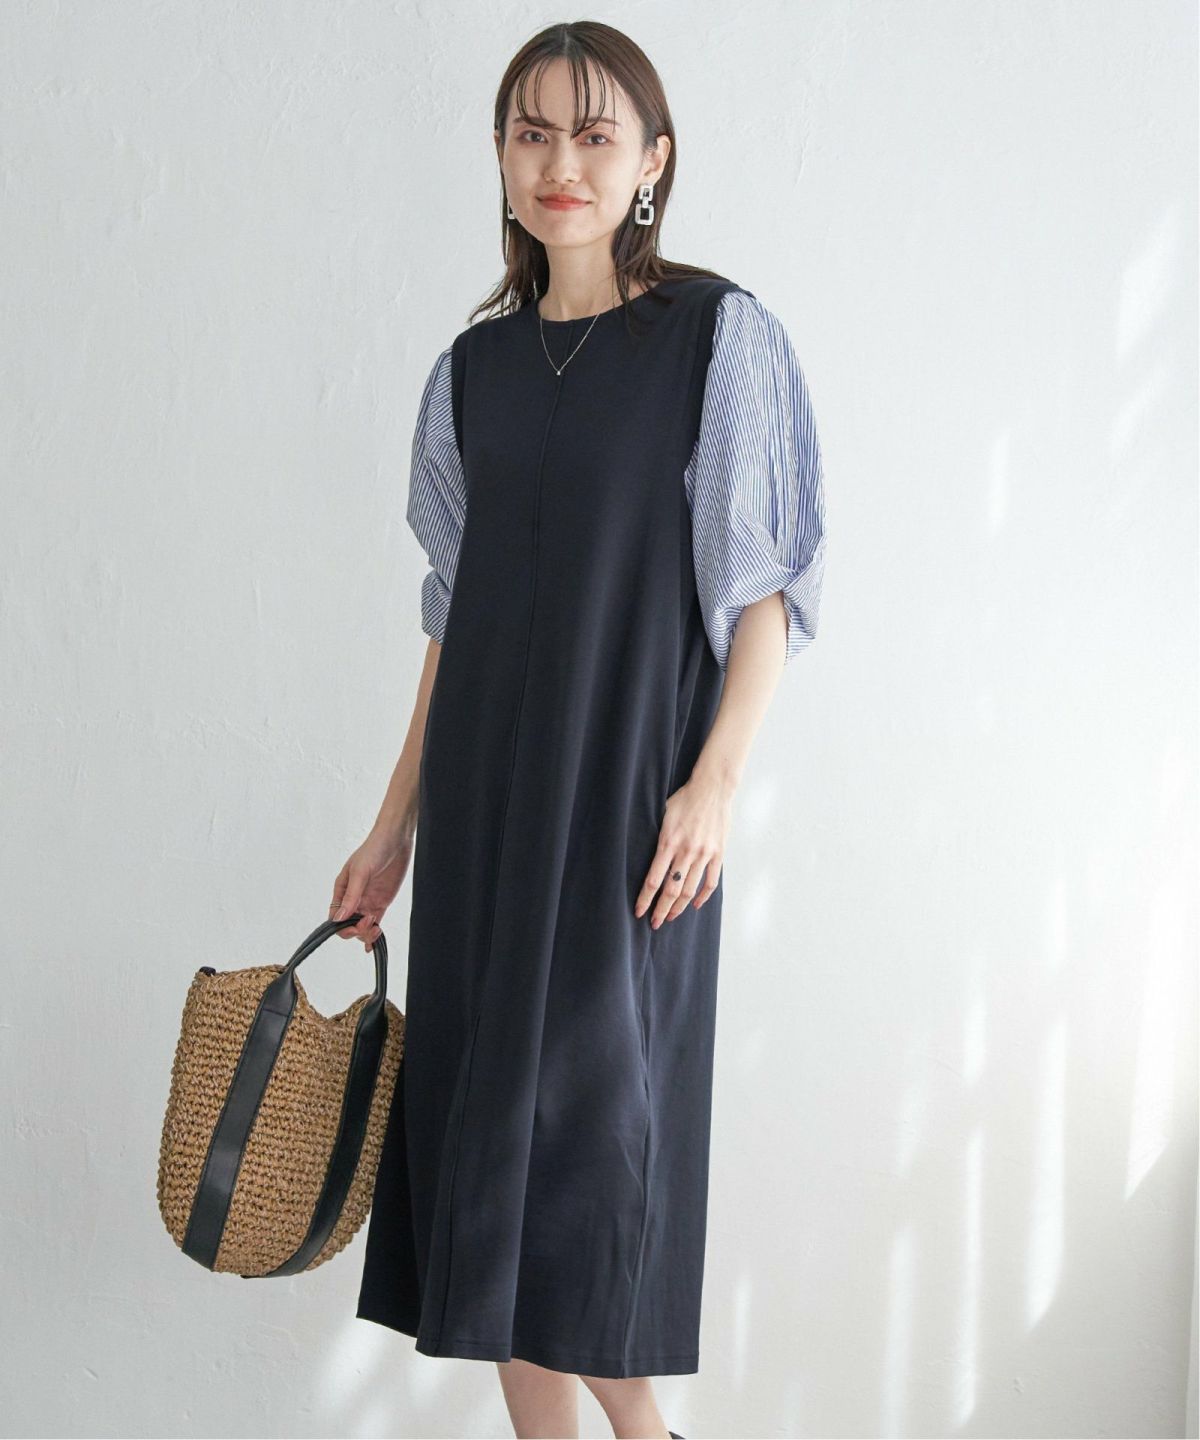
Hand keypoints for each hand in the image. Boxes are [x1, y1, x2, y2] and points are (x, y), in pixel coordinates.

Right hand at [330, 826, 413, 949]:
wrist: (396, 839)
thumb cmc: (374, 849)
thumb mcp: (360, 871)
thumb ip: (351, 896)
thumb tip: (339, 918)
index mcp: (341, 890)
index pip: (335, 917)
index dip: (343, 927)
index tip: (356, 924)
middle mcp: (353, 898)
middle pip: (348, 925)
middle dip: (357, 931)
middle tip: (370, 924)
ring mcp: (367, 901)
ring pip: (362, 927)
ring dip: (367, 933)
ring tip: (377, 928)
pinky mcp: (381, 902)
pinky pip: (375, 922)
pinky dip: (373, 935)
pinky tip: (373, 945)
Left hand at [634, 770, 733, 928]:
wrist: (713, 789)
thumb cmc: (684, 799)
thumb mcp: (663, 814)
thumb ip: (658, 838)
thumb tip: (646, 856)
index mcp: (668, 842)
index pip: (653, 880)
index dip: (645, 899)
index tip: (639, 912)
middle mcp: (686, 851)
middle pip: (671, 890)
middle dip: (661, 910)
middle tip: (654, 923)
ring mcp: (704, 854)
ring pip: (689, 889)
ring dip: (679, 907)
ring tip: (670, 917)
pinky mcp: (718, 854)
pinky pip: (710, 881)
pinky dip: (702, 896)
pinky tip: (694, 905)